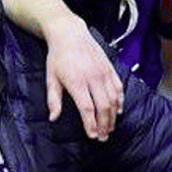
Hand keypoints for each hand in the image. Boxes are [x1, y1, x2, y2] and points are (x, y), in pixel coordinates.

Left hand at [43, 15, 123, 140]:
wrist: (70, 34)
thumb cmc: (57, 57)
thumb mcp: (50, 78)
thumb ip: (53, 100)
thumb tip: (53, 118)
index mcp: (77, 82)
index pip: (87, 108)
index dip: (91, 124)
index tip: (92, 135)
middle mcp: (93, 78)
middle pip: (103, 106)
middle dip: (104, 124)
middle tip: (102, 137)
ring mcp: (103, 73)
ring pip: (113, 99)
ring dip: (113, 116)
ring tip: (110, 128)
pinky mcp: (110, 68)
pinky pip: (118, 87)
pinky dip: (120, 101)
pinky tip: (118, 111)